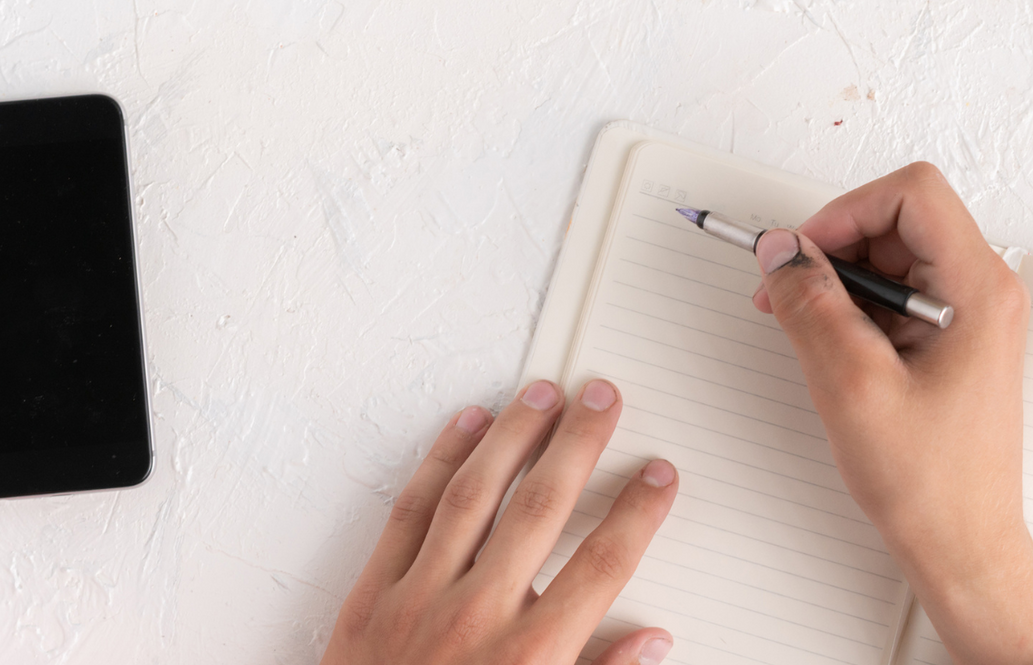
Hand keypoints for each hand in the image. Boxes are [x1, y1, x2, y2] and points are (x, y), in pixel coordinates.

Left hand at [322, 379, 680, 664]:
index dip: (639, 513)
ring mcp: (420, 601)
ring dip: (513, 437)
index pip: (602, 566)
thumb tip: (652, 642)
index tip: (660, 475)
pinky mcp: (371, 596)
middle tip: (604, 398)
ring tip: (542, 394)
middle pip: (542, 510)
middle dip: (579, 447)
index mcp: (531, 659)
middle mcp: (478, 619)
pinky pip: (408, 513)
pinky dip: (438, 462)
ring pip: (474, 496)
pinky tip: (466, 426)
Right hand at [752, 163, 1032, 664]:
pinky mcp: (952, 342)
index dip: (846, 212)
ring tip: (806, 332)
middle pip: (899, 221)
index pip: (912, 194)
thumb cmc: (931, 483)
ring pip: (892, 259)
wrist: (963, 545)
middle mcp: (983, 292)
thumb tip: (781, 252)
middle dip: (833, 248)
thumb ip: (811, 305)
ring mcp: (970, 317)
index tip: (802, 254)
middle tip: (787, 293)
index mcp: (978, 289)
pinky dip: (855, 312)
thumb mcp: (851, 385)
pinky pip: (897, 298)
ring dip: (839, 283)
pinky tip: (832, 354)